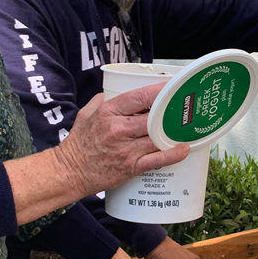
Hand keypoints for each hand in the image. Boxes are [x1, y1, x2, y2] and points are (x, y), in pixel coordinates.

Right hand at [54, 84, 190, 196]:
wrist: (68, 172)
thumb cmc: (78, 143)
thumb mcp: (86, 113)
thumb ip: (104, 99)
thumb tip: (119, 88)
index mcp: (108, 112)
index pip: (139, 97)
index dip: (159, 90)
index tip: (173, 86)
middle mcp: (118, 129)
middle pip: (153, 117)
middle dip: (171, 111)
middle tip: (185, 106)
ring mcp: (126, 149)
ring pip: (157, 137)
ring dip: (174, 131)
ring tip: (188, 125)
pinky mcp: (130, 167)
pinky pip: (156, 160)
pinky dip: (173, 155)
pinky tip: (184, 148)